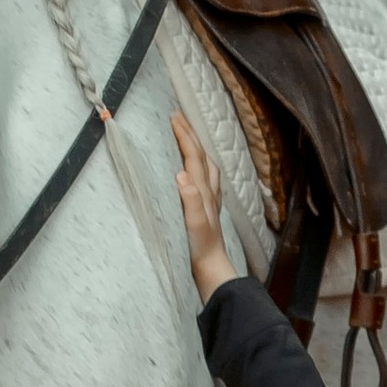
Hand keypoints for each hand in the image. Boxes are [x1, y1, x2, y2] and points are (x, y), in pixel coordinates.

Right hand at [170, 109, 237, 302]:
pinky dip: (200, 166)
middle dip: (190, 134)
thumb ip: (191, 199)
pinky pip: (205, 179)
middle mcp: (209, 192)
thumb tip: (181, 173)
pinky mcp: (207, 210)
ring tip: (188, 137)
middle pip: (201, 156)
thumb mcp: (195, 225)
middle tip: (179, 117)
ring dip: (197, 148)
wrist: (212, 269)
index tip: (174, 117)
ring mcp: (210, 201)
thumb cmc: (201, 249)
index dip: (184, 136)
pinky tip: (198, 172)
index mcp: (203, 192)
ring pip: (206, 166)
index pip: (193, 157)